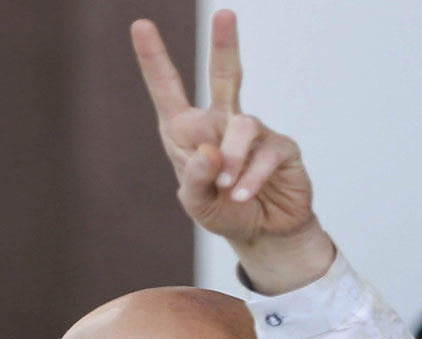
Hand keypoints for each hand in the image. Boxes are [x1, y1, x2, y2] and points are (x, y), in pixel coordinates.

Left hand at [131, 10, 333, 292]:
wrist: (263, 233)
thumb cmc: (224, 212)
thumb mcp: (197, 204)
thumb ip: (196, 179)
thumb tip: (209, 152)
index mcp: (188, 132)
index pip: (168, 90)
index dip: (154, 59)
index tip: (141, 25)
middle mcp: (221, 122)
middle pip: (224, 75)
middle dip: (224, 45)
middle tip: (225, 14)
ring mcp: (253, 131)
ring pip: (241, 126)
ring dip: (231, 159)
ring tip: (226, 185)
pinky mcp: (281, 147)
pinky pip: (264, 154)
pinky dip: (250, 176)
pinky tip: (242, 194)